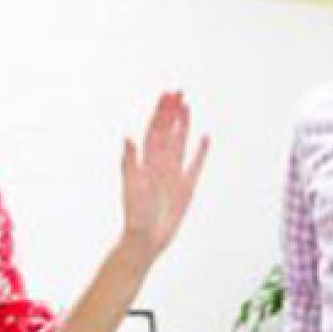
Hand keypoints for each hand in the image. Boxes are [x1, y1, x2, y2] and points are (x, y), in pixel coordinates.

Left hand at [119, 90, 209, 261]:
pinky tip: (205, 138)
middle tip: (178, 91)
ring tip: (187, 107)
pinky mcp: (185, 188)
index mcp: (146, 161)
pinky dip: (200, 151)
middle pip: (167, 132)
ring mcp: (173, 174)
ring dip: (183, 125)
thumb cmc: (134, 215)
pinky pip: (195, 165)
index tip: (167, 94)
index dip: (160, 112)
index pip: (154, 130)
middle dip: (171, 112)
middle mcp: (159, 164)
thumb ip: (129, 162)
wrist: (145, 240)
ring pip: (180, 143)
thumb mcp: (131, 187)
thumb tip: (127, 137)